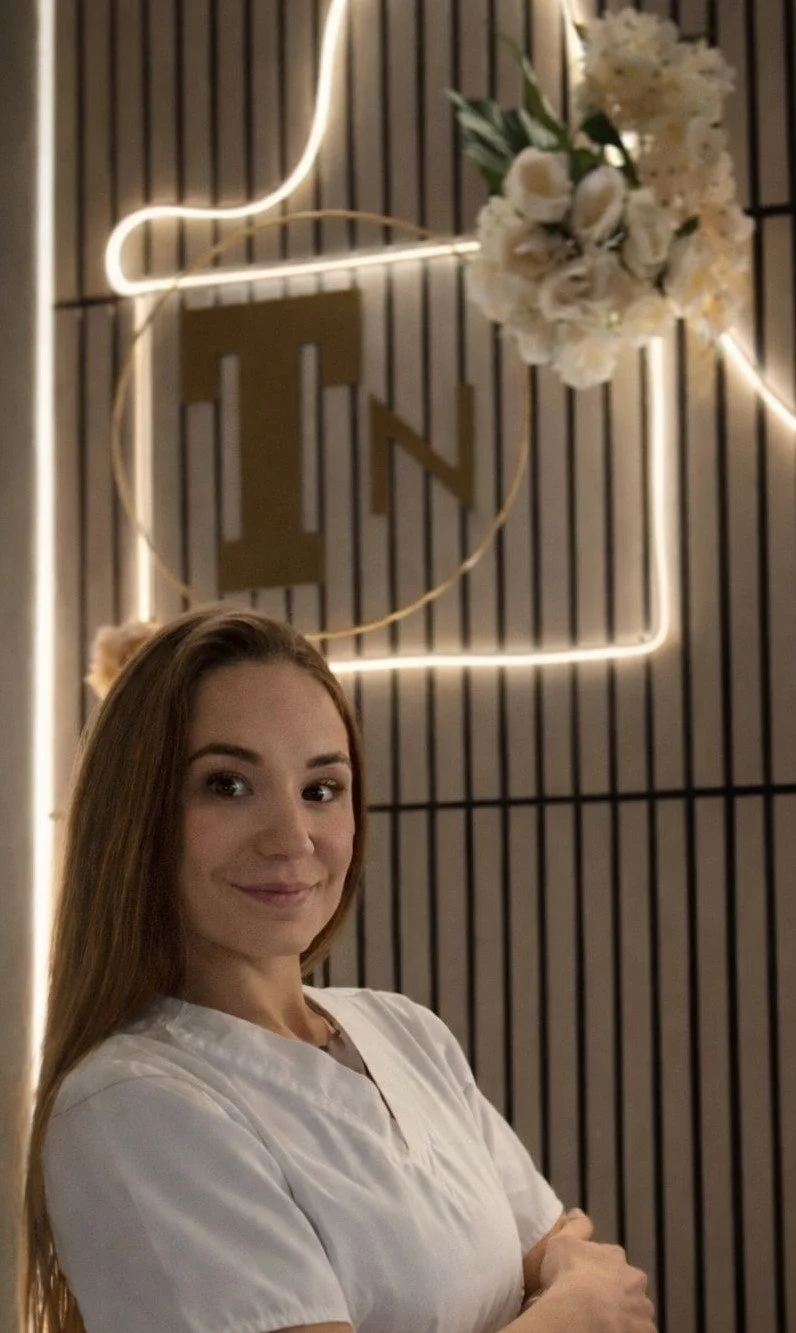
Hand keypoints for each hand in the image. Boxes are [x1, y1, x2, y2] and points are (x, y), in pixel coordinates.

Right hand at [537, 1214, 655, 1332]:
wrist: (579, 1312)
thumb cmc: (569, 1275)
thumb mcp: (563, 1241)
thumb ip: (575, 1226)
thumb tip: (579, 1213)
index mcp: (616, 1257)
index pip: (612, 1260)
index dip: (598, 1271)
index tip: (585, 1280)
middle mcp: (634, 1281)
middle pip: (627, 1286)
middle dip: (616, 1293)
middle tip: (595, 1304)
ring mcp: (641, 1309)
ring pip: (635, 1311)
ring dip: (625, 1315)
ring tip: (603, 1322)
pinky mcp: (644, 1332)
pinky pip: (638, 1331)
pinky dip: (628, 1331)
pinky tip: (610, 1330)